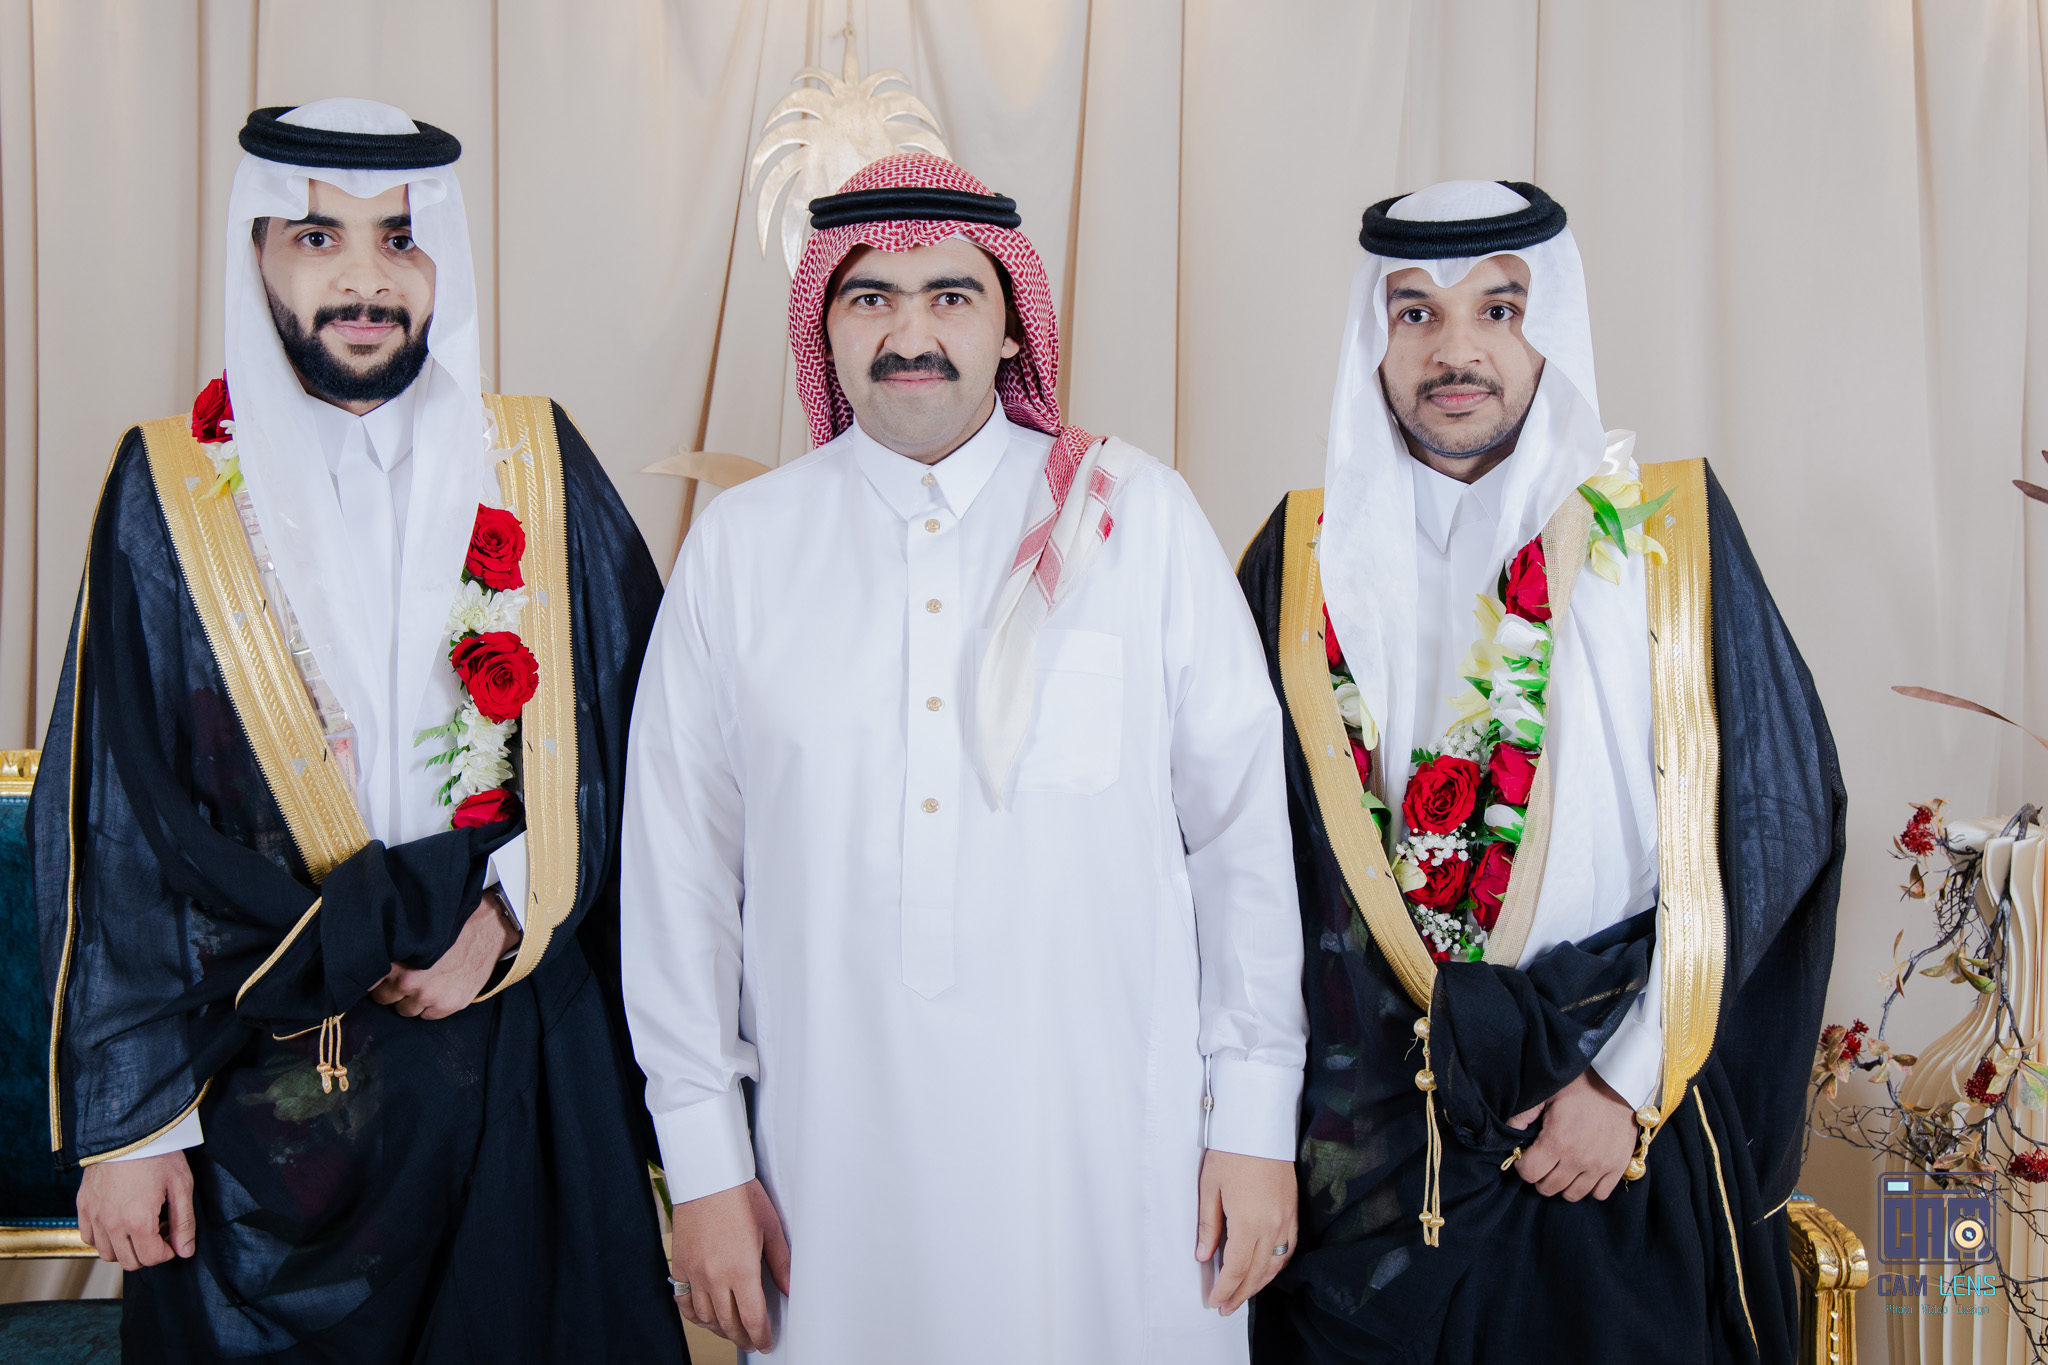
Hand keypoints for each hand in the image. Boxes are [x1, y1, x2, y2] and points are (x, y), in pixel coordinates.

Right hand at [77, 1151, 194, 1269]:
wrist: (128, 1131)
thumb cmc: (157, 1154)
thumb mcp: (181, 1185)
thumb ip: (185, 1222)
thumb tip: (185, 1251)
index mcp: (138, 1220)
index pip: (151, 1258)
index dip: (167, 1252)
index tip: (172, 1236)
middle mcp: (111, 1223)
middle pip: (129, 1262)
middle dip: (149, 1252)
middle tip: (159, 1229)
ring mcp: (94, 1216)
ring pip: (107, 1254)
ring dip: (126, 1248)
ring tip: (140, 1225)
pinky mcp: (83, 1207)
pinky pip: (88, 1238)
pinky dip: (103, 1238)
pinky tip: (119, 1222)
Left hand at [369, 893, 519, 1019]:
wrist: (487, 928)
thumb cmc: (449, 928)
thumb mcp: (414, 936)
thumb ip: (392, 951)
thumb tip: (368, 959)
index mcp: (397, 963)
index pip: (369, 982)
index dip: (374, 977)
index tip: (379, 975)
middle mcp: (410, 983)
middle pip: (384, 999)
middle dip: (391, 989)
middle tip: (403, 977)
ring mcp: (430, 996)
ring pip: (405, 1010)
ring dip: (411, 1000)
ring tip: (423, 983)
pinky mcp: (450, 1004)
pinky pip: (427, 1016)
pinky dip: (431, 1006)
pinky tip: (438, 988)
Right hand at [670, 1179, 790, 1353]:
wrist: (709, 1176)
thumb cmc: (740, 1196)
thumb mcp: (771, 1228)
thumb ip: (781, 1264)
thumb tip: (790, 1289)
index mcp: (741, 1269)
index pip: (752, 1318)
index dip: (761, 1336)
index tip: (766, 1342)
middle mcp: (715, 1276)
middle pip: (729, 1323)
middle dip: (743, 1337)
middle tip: (751, 1341)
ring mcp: (694, 1273)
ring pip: (706, 1317)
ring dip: (721, 1330)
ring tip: (732, 1331)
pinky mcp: (680, 1265)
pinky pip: (684, 1302)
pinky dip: (695, 1315)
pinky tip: (705, 1317)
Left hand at [1195, 1150, 1298, 1314]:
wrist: (1260, 1128)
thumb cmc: (1231, 1154)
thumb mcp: (1210, 1188)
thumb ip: (1209, 1226)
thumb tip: (1204, 1256)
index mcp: (1248, 1223)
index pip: (1236, 1269)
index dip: (1225, 1289)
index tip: (1214, 1302)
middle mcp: (1271, 1227)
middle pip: (1257, 1273)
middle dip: (1241, 1294)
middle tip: (1225, 1308)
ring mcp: (1286, 1220)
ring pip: (1275, 1264)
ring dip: (1259, 1284)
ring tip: (1243, 1295)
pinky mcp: (1293, 1212)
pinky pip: (1287, 1249)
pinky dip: (1276, 1266)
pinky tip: (1266, 1271)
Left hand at [1508, 1068, 1636, 1200]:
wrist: (1619, 1086)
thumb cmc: (1581, 1088)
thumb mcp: (1547, 1094)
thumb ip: (1524, 1113)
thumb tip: (1509, 1130)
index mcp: (1557, 1140)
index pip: (1529, 1173)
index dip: (1523, 1165)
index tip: (1527, 1156)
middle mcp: (1578, 1159)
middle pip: (1548, 1188)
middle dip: (1540, 1176)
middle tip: (1544, 1162)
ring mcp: (1599, 1166)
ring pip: (1572, 1195)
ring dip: (1563, 1185)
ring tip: (1563, 1168)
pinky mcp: (1617, 1168)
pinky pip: (1599, 1194)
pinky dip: (1590, 1187)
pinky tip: (1584, 1172)